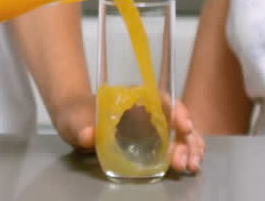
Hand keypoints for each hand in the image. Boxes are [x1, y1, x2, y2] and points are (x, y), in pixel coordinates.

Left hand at [53, 94, 203, 173]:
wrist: (74, 123)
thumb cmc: (75, 115)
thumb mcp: (73, 120)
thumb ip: (80, 127)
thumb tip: (88, 135)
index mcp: (132, 98)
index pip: (160, 98)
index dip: (175, 110)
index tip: (182, 126)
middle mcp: (147, 109)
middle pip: (175, 118)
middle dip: (185, 138)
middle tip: (184, 161)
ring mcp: (151, 125)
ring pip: (180, 132)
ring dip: (190, 148)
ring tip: (191, 166)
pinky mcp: (152, 141)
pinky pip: (175, 144)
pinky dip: (185, 153)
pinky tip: (188, 166)